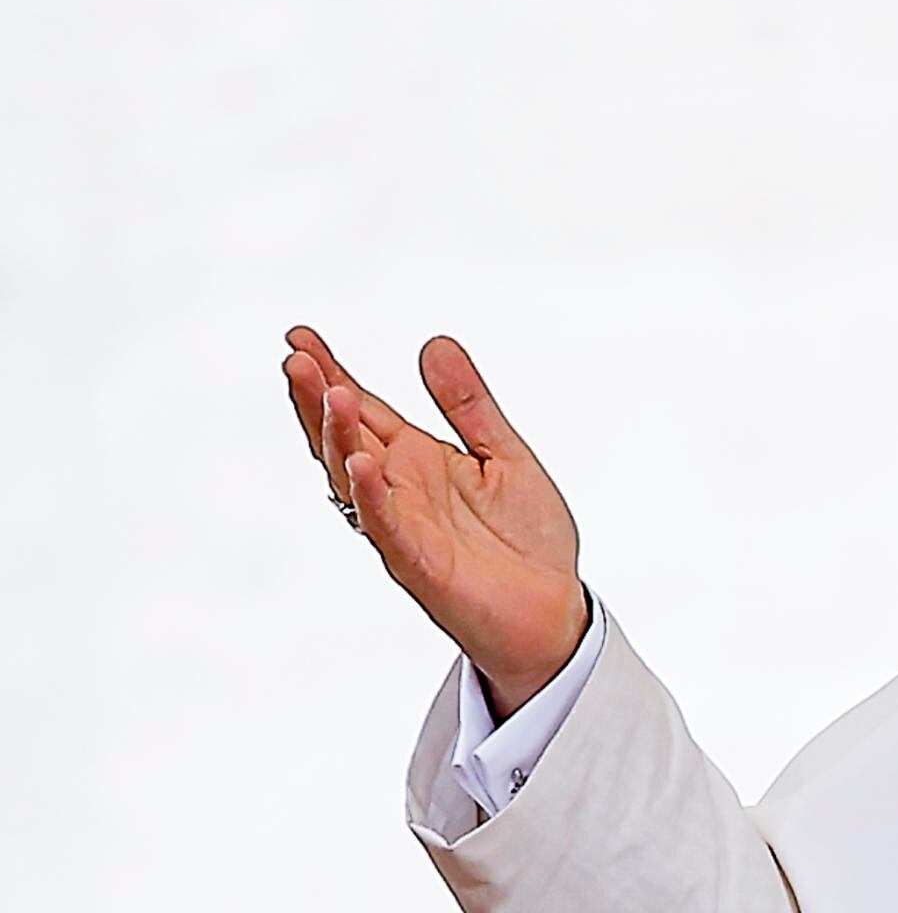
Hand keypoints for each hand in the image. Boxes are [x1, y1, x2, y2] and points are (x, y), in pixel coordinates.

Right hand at [282, 326, 590, 711]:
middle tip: (296, 357)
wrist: (553, 609)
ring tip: (329, 393)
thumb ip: (468, 404)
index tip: (300, 336)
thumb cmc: (525, 539)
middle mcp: (400, 491)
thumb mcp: (503, 453)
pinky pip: (387, 528)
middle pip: (344, 439)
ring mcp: (404, 528)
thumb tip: (434, 344)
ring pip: (354, 479)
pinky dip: (372, 497)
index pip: (363, 411)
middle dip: (318, 400)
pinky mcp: (421, 565)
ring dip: (339, 438)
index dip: (332, 374)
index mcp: (418, 461)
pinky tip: (361, 465)